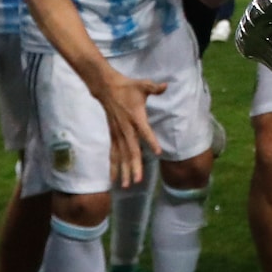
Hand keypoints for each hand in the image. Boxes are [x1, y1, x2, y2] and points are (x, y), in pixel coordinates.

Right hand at [91, 62, 163, 187]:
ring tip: (126, 186)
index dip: (151, 141)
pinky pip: (113, 154)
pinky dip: (114, 167)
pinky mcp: (112, 136)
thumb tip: (166, 85)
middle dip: (134, 167)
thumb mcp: (143, 85)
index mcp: (135, 118)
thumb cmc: (127, 87)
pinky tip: (114, 179)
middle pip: (131, 151)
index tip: (158, 152)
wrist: (106, 87)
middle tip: (138, 181)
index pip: (145, 132)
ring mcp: (117, 134)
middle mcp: (126, 129)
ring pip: (121, 156)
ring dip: (123, 171)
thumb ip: (154, 87)